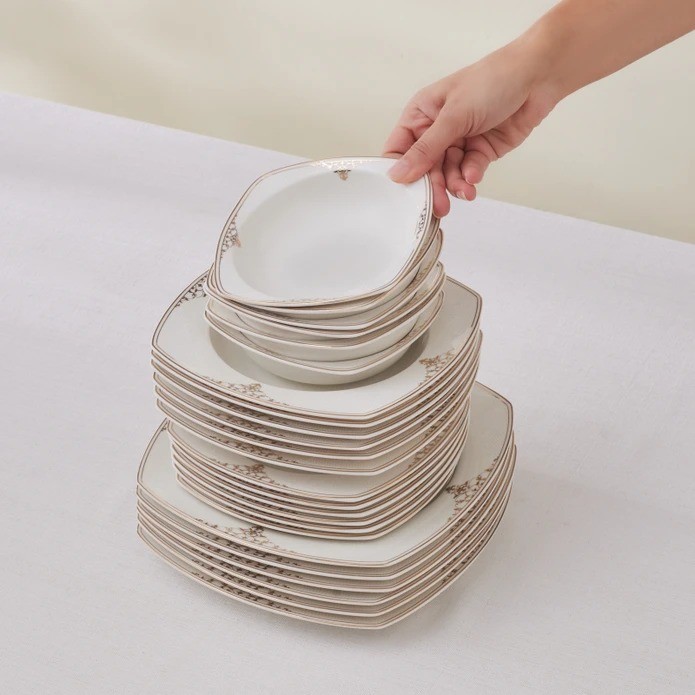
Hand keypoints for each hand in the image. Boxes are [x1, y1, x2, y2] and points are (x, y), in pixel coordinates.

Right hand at [383, 40, 556, 216]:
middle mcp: (436, 130)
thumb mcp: (453, 116)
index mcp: (421, 114)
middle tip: (437, 206)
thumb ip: (426, 150)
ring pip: (447, 174)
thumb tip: (397, 174)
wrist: (537, 77)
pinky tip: (474, 177)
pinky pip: (468, 171)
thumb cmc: (491, 81)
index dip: (399, 171)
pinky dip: (471, 177)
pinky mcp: (480, 151)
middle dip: (432, 186)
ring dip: (454, 185)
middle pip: (424, 168)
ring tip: (465, 191)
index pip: (398, 149)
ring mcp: (459, 141)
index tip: (404, 193)